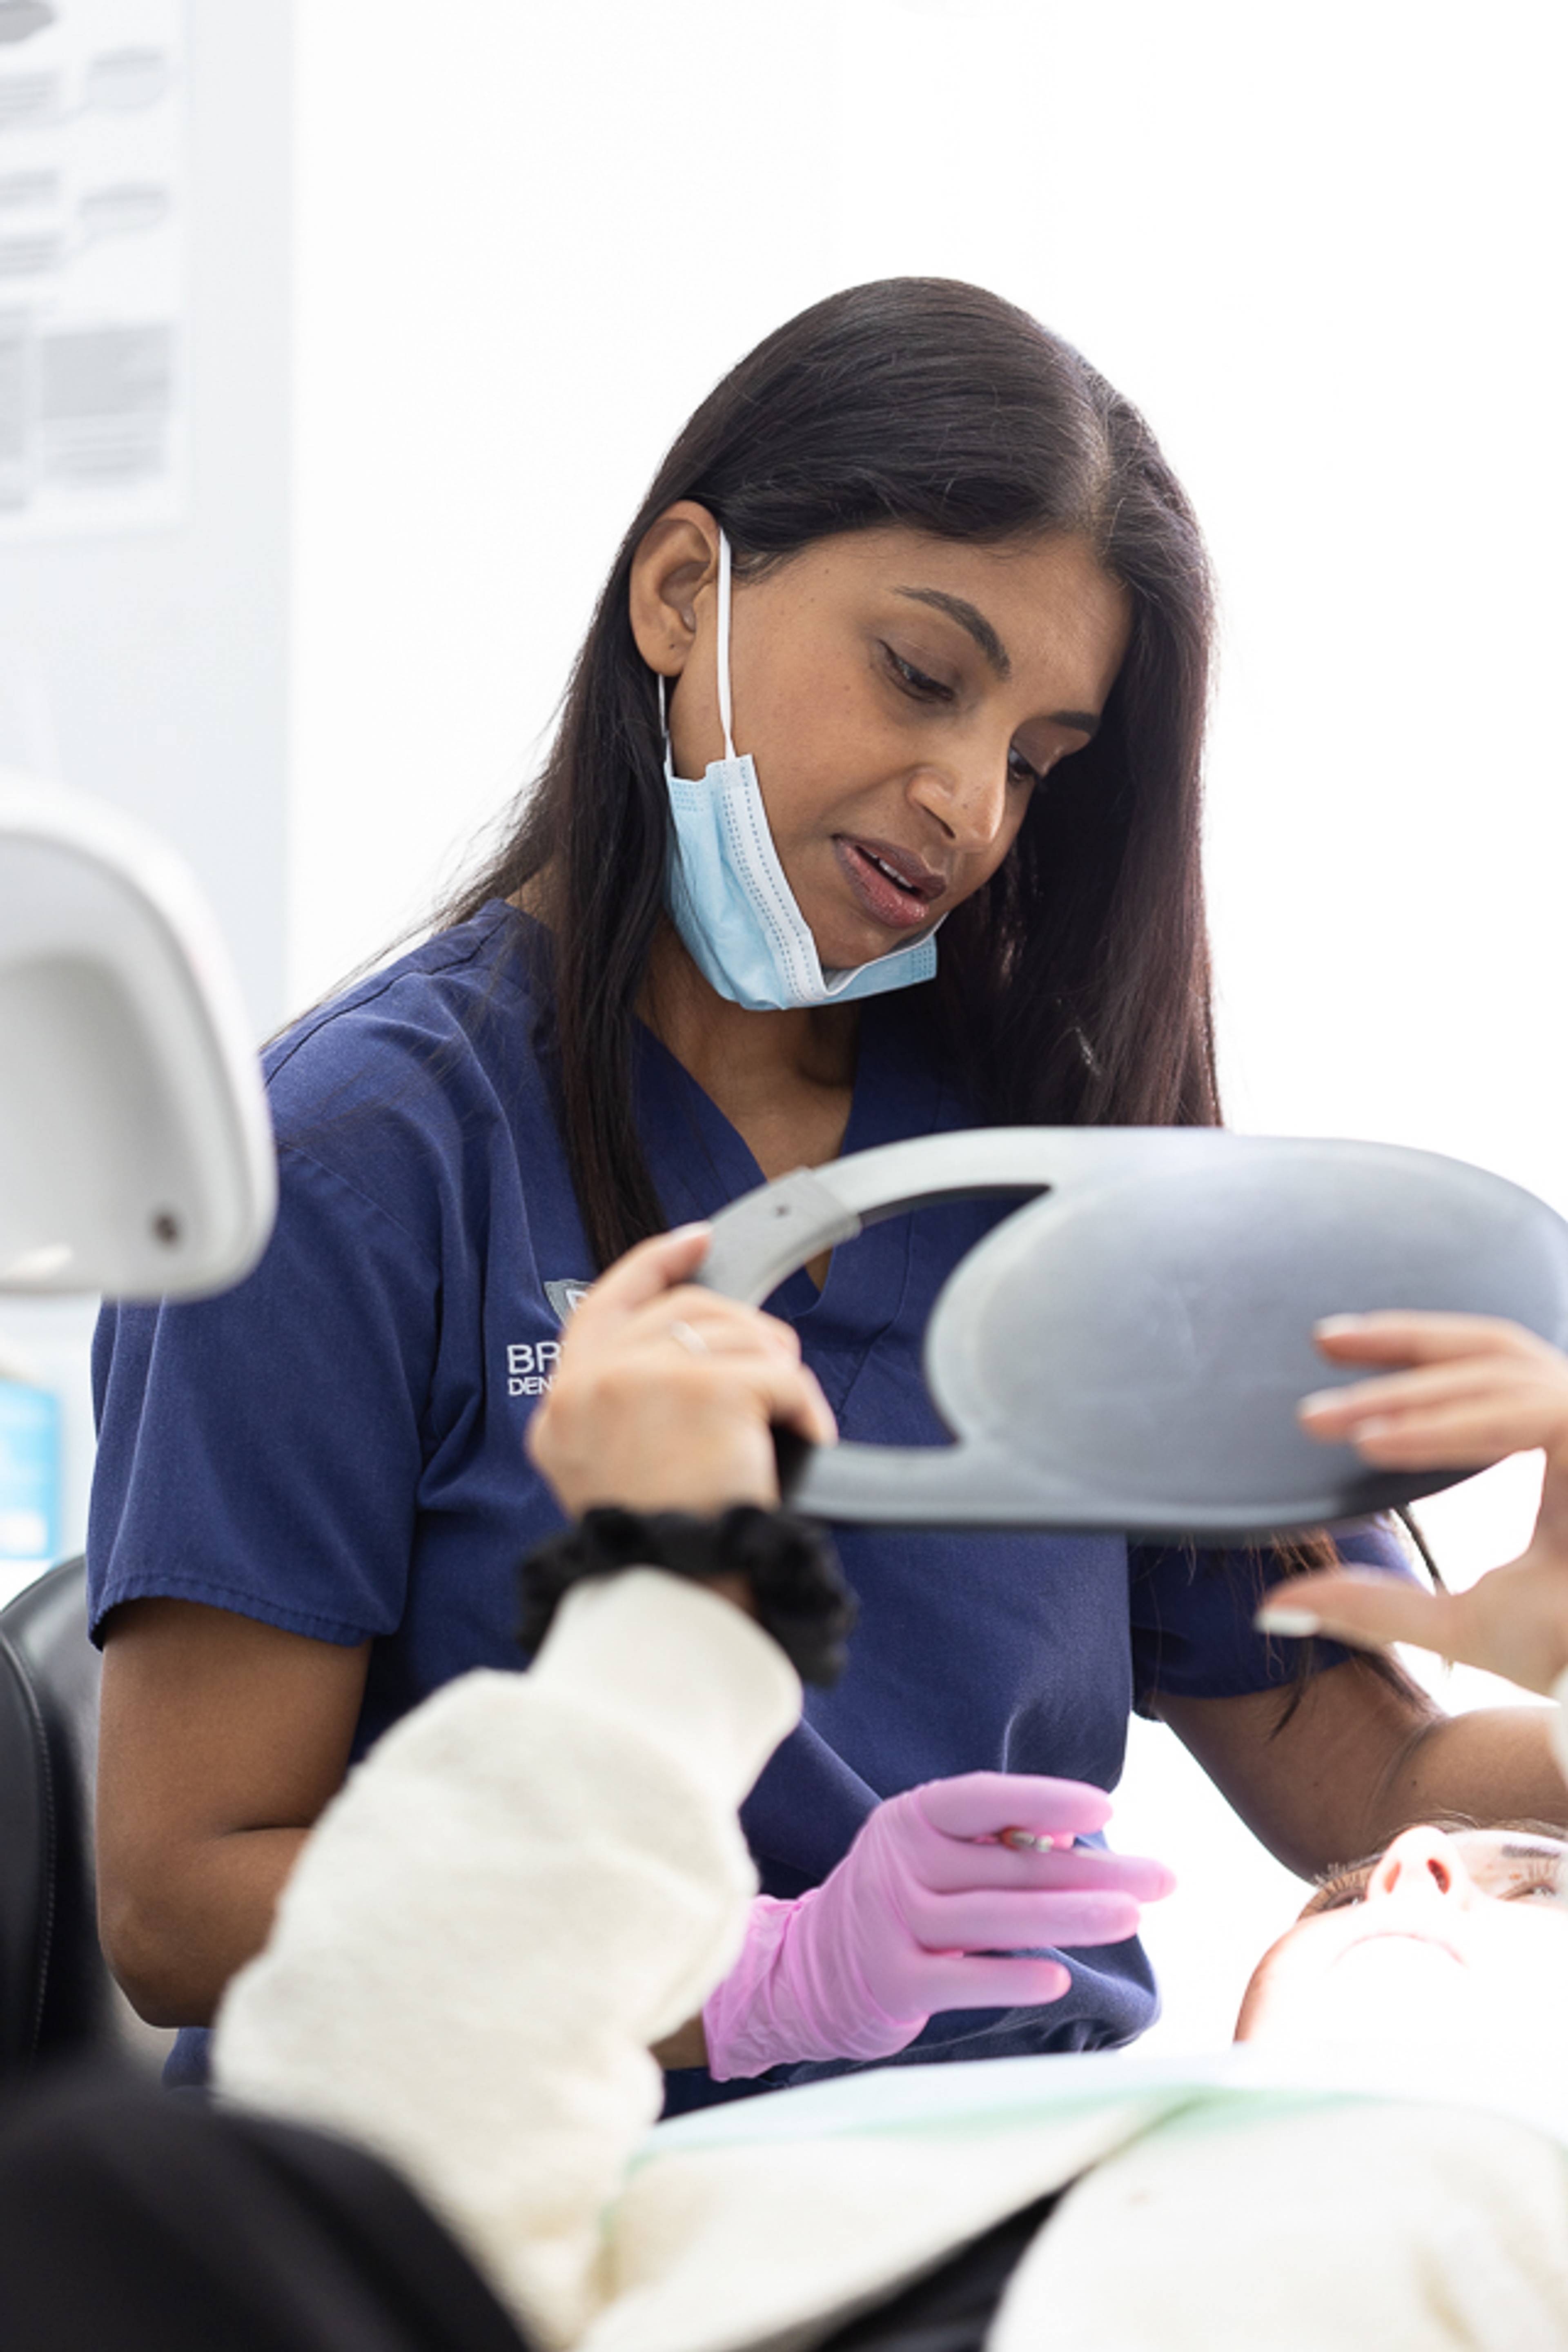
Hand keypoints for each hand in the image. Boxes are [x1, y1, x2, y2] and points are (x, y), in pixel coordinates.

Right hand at [525, 1224, 836, 1518]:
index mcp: (565, 1402)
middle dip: (744, 1335)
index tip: (697, 1241)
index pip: (606, 1301)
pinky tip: (806, 1440)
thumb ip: (623, 1400)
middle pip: (688, 1312)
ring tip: (783, 1426)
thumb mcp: (603, 1467)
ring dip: (777, 1378)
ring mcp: (645, 1378)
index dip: (655, 1263)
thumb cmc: (658, 1546)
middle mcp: (592, 1383)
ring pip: (741, 1336)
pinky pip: (782, 1376)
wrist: (672, 1596)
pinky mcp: (706, 1388)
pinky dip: (806, 1409)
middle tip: (773, 1375)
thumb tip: (683, 1344)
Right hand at [701, 1771, 1174, 2076]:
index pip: (982, 1797)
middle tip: (1162, 1878)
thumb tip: (1076, 1843)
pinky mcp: (894, 1981)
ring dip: (1071, 1917)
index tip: (1108, 1808)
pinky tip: (1059, 1976)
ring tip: (1132, 1917)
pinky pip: (963, 1977)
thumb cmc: (900, 1900)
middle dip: (1094, 1872)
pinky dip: (1011, 1975)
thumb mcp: (932, 1854)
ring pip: (996, 1917)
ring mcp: (893, 1922)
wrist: (808, 1969)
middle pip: (1009, 1863)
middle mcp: (899, 1863)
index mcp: (911, 1818)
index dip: (1044, 1799)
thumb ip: (994, 1846)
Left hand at [1255, 1312, 1567, 1695]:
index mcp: (1566, 1450)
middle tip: (1322, 1341)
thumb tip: (1275, 1604)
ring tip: (1324, 1418)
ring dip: (1407, 1394)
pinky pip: (1527, 1415)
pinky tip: (1375, 1443)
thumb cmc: (1567, 1659)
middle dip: (1405, 1341)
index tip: (1335, 1348)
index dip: (1416, 1351)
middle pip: (1494, 1350)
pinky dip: (1447, 1426)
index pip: (1489, 1371)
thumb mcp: (1459, 1624)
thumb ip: (1374, 1605)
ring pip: (1501, 1377)